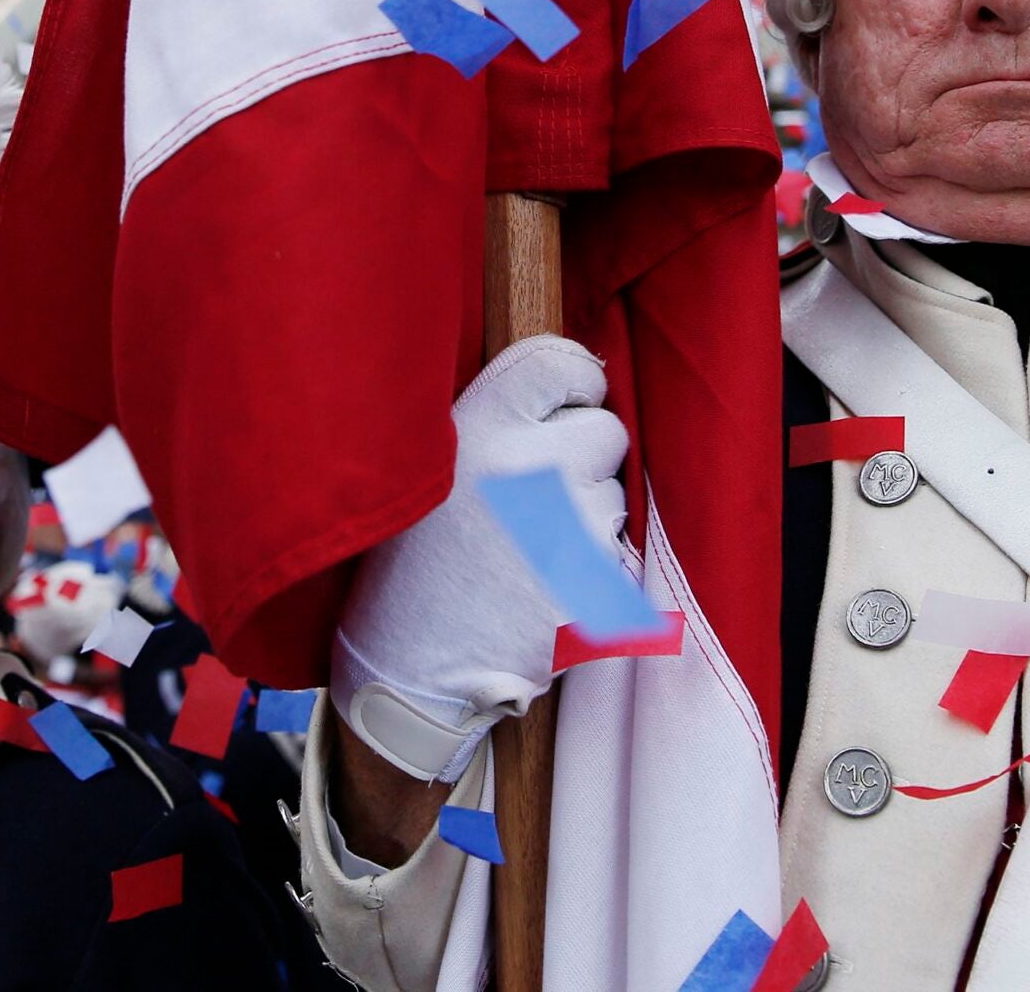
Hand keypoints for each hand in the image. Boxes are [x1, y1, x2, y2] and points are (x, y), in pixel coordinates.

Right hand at [332, 335, 627, 783]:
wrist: (410, 667)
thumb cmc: (419, 563)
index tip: (571, 403)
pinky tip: (545, 590)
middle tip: (539, 499)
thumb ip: (498, 425)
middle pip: (605, 431)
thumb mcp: (435, 469)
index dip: (577, 382)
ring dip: (589, 519)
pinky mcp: (596, 583)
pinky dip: (595, 572)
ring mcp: (569, 526)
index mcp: (480, 427)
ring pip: (614, 498)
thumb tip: (571, 393)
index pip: (560, 363)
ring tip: (529, 554)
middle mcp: (529, 466)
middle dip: (586, 460)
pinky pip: (619, 556)